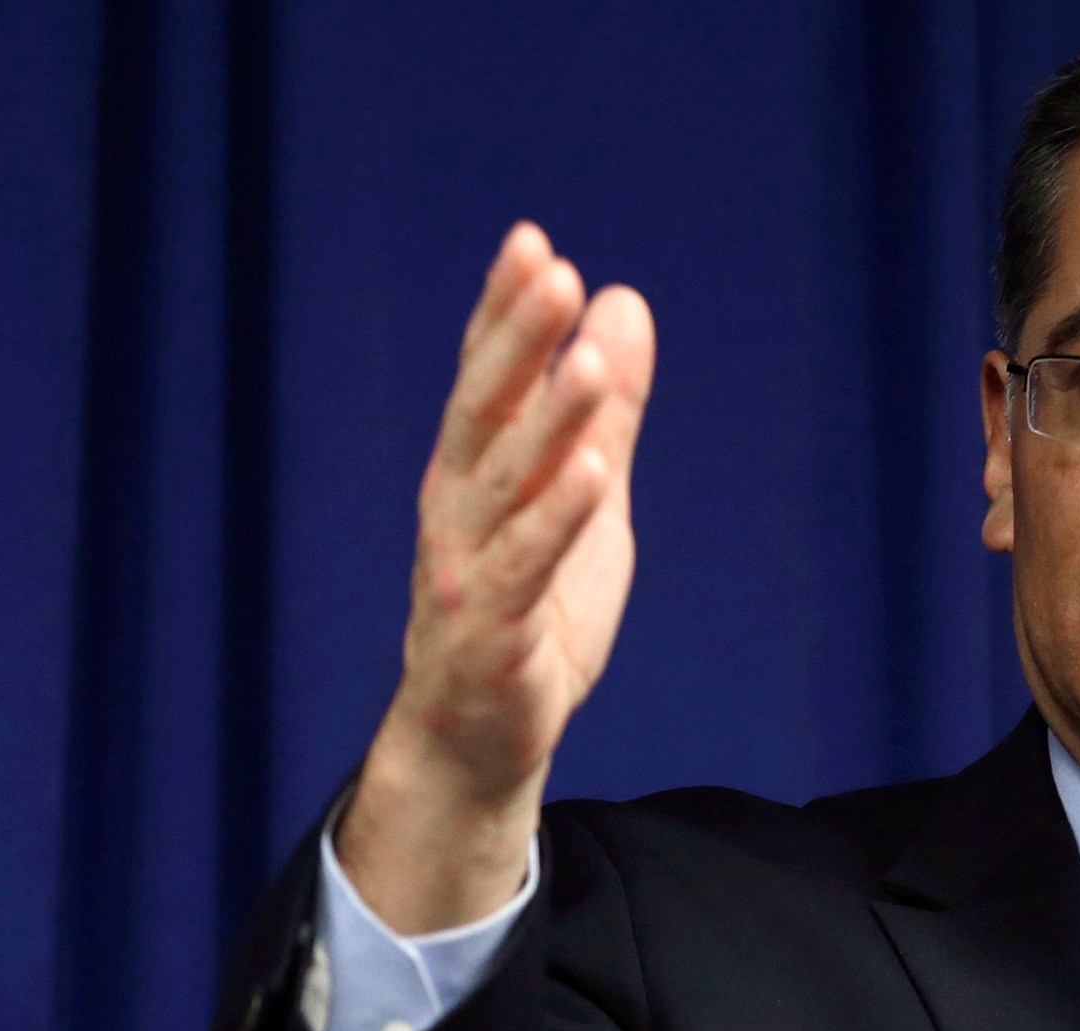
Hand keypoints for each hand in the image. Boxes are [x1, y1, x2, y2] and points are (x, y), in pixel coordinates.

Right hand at [337, 222, 656, 931]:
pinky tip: (592, 472)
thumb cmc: (530, 611)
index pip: (485, 377)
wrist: (478, 739)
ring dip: (547, 419)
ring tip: (589, 360)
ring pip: (504, 483)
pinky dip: (556, 519)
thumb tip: (624, 304)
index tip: (532, 242)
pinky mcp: (491, 633)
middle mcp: (455, 510)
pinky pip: (525, 568)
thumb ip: (603, 410)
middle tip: (550, 270)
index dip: (503, 313)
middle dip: (514, 340)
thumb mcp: (583, 498)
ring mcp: (466, 571)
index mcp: (473, 473)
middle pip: (482, 410)